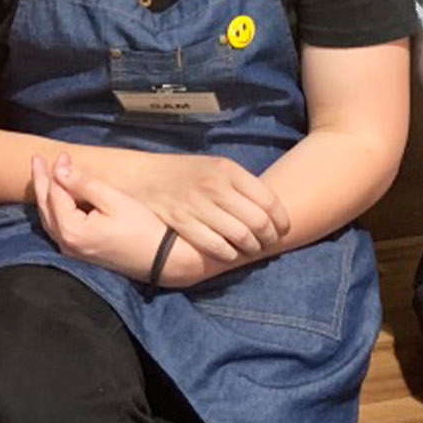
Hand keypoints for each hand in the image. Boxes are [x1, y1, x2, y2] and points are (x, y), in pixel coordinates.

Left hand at [32, 151, 181, 279]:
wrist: (162, 259)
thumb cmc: (142, 228)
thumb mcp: (114, 200)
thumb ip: (84, 184)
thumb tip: (59, 169)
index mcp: (71, 230)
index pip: (55, 195)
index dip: (55, 172)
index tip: (62, 153)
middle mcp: (66, 244)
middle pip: (45, 208)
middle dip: (41, 182)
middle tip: (36, 159)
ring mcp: (71, 251)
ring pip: (49, 219)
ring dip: (45, 195)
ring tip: (42, 174)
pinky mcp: (79, 253)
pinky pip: (58, 228)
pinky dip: (54, 210)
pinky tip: (55, 197)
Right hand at [97, 147, 291, 263]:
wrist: (139, 177)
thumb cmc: (181, 174)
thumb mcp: (213, 167)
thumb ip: (239, 185)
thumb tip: (268, 209)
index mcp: (228, 170)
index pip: (268, 201)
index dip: (281, 221)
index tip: (283, 230)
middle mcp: (215, 186)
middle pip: (258, 221)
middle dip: (268, 238)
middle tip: (268, 245)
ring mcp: (198, 205)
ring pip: (240, 236)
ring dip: (250, 249)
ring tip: (250, 251)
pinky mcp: (182, 222)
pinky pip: (215, 245)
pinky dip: (228, 254)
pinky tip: (229, 254)